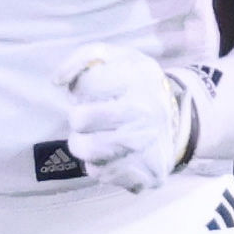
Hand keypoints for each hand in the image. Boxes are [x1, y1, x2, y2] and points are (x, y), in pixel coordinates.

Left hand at [54, 44, 200, 194]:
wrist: (175, 117)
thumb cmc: (134, 85)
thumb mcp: (115, 57)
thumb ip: (82, 59)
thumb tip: (57, 81)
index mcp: (138, 79)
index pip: (85, 85)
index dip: (80, 89)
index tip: (93, 91)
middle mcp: (145, 113)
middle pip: (80, 120)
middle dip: (78, 118)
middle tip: (91, 117)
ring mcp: (148, 145)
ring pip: (88, 152)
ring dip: (84, 145)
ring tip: (97, 136)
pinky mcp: (150, 173)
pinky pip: (104, 176)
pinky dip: (101, 167)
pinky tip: (113, 154)